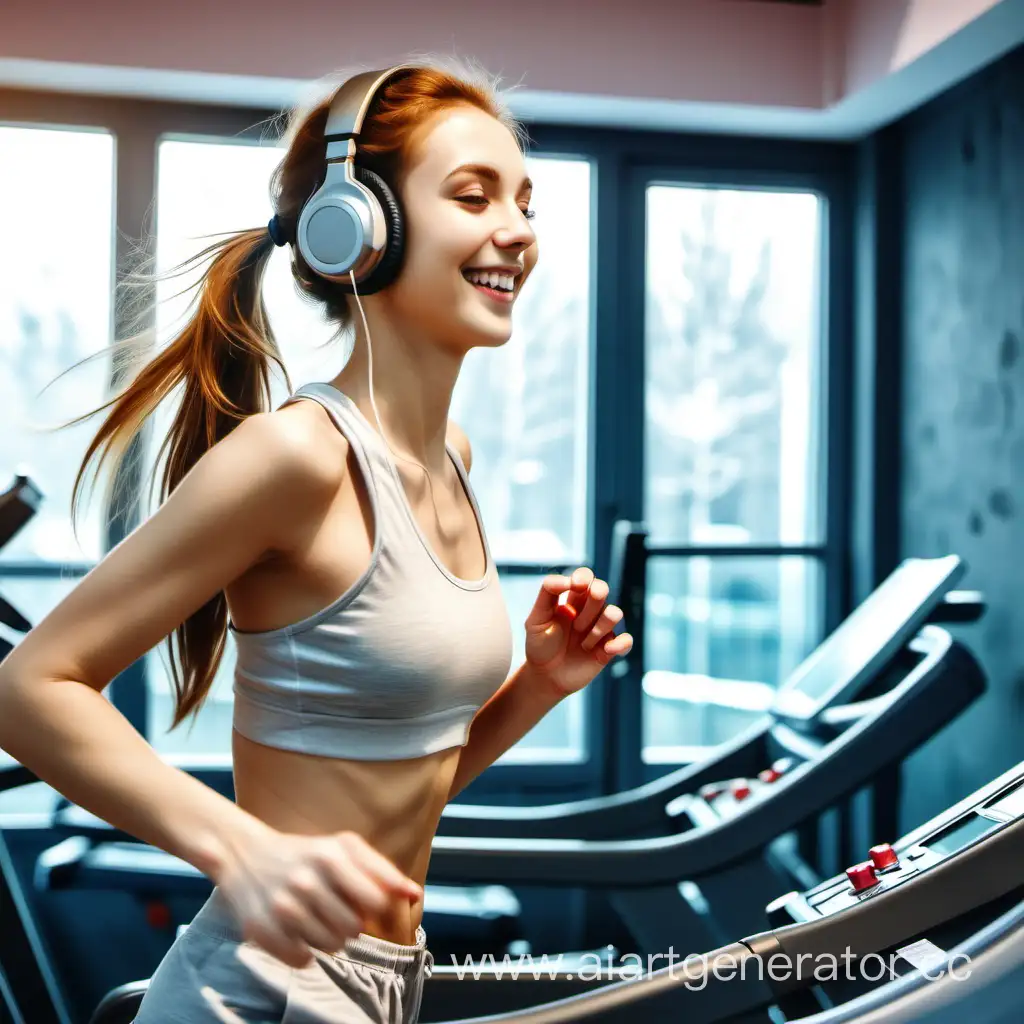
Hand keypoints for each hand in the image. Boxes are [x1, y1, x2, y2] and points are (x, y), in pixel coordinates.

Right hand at [197, 824, 421, 967]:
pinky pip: (303, 959)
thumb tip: (414, 895)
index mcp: (330, 856)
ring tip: (315, 918)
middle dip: (350, 923)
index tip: (360, 899)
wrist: (246, 856)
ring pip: (331, 947)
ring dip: (328, 938)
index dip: (372, 905)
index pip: (375, 901)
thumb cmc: (307, 854)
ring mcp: (281, 907)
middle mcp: (306, 881)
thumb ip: (382, 870)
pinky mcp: (261, 931)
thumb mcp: (345, 849)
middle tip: (333, 909)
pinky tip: (296, 931)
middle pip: (354, 928)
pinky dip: (303, 951)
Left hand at [524, 567, 632, 694]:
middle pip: (602, 589)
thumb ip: (547, 595)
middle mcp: (589, 611)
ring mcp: (600, 629)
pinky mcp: (609, 649)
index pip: (585, 577)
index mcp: (572, 599)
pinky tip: (605, 650)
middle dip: (596, 596)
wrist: (545, 677)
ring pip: (615, 613)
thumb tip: (566, 579)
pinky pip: (626, 640)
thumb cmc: (540, 645)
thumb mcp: (536, 619)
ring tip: (583, 642)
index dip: (584, 577)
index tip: (575, 586)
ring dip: (599, 626)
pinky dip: (620, 644)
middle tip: (578, 618)